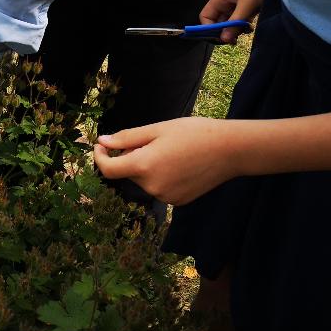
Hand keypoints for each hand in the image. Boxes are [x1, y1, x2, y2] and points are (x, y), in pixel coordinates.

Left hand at [93, 117, 240, 204]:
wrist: (230, 150)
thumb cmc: (193, 133)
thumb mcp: (156, 129)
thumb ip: (127, 138)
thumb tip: (102, 142)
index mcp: (144, 166)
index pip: (108, 170)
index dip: (100, 157)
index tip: (101, 146)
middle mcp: (153, 187)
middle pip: (129, 172)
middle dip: (131, 156)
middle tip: (152, 140)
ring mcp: (167, 197)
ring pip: (144, 180)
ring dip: (146, 166)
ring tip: (171, 150)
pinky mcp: (179, 202)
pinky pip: (159, 188)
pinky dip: (160, 176)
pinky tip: (180, 163)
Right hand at [199, 0, 272, 42]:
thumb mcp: (246, 5)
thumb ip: (234, 23)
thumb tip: (223, 39)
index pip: (205, 16)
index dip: (209, 28)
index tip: (221, 39)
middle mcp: (226, 2)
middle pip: (217, 21)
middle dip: (224, 31)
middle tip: (234, 40)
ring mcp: (236, 5)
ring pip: (229, 22)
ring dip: (235, 30)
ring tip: (245, 31)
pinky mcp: (247, 8)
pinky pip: (239, 20)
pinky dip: (243, 26)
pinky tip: (250, 27)